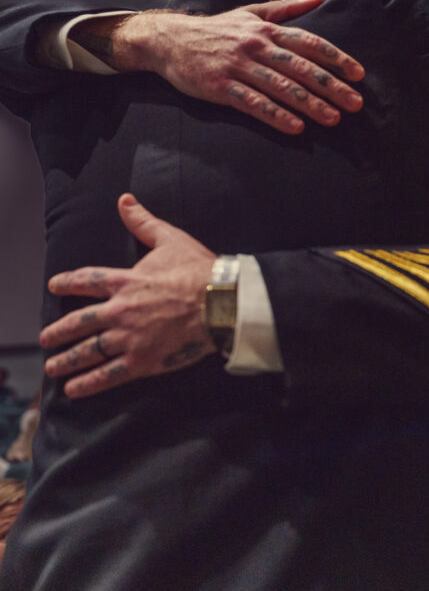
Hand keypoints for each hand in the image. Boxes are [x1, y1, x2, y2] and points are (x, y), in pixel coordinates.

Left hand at [41, 195, 216, 398]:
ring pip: (89, 351)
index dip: (68, 282)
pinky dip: (89, 383)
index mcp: (126, 281)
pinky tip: (74, 389)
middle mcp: (120, 310)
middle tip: (45, 338)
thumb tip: (125, 201)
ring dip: (67, 360)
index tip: (55, 284)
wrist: (220, 302)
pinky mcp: (143, 359)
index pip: (88, 280)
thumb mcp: (170, 238)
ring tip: (52, 367)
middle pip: (80, 321)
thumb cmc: (199, 269)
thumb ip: (143, 222)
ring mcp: (129, 337)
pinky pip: (109, 374)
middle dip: (59, 331)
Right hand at [109, 0, 364, 134]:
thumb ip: (285, 8)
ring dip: (311, 104)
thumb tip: (317, 0)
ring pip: (282, 87)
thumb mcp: (250, 12)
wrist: (170, 39)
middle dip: (332, 87)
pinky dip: (276, 115)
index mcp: (267, 29)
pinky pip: (254, 103)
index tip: (359, 75)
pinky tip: (296, 128)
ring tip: (333, 119)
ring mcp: (239, 67)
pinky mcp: (222, 87)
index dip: (337, 59)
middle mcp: (257, 46)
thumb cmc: (216, 29)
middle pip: (302, 68)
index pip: (310, 43)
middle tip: (356, 104)